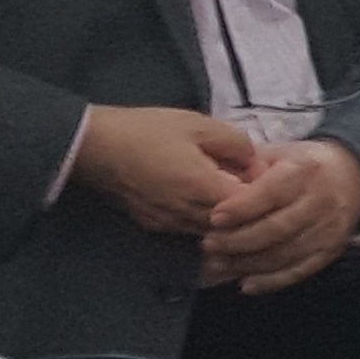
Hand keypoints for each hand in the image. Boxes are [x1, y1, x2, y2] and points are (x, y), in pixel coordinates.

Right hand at [74, 103, 260, 237]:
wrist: (94, 145)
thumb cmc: (147, 130)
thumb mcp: (199, 124)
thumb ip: (236, 144)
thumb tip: (257, 164)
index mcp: (203, 189)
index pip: (252, 208)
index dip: (265, 193)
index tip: (264, 176)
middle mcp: (189, 216)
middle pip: (236, 227)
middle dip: (249, 210)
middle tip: (252, 186)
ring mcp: (170, 225)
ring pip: (214, 233)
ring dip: (227, 218)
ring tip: (229, 192)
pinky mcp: (155, 227)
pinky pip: (191, 231)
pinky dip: (205, 221)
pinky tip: (206, 200)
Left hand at [200, 138, 359, 294]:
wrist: (352, 175)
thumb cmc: (303, 164)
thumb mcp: (278, 154)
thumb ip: (247, 169)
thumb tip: (214, 190)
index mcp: (305, 171)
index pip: (270, 193)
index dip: (241, 208)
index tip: (214, 218)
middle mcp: (321, 201)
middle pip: (277, 228)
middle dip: (238, 241)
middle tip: (209, 245)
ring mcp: (329, 229)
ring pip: (285, 254)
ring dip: (248, 264)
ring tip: (218, 265)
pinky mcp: (331, 250)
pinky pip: (300, 271)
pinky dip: (272, 281)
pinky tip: (246, 284)